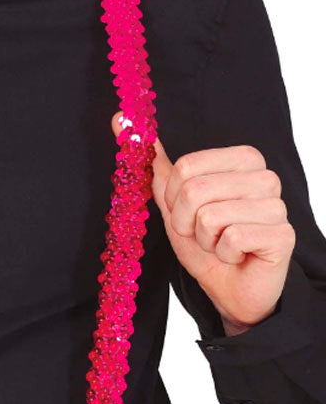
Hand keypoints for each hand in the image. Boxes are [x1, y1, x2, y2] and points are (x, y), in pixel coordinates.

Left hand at [111, 111, 295, 333]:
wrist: (228, 286)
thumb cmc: (203, 241)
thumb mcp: (170, 199)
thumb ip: (150, 159)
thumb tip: (120, 118)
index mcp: (242, 159)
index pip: (186, 167)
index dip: (174, 198)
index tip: (185, 212)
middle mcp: (265, 177)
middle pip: (195, 190)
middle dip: (185, 221)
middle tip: (201, 233)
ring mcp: (277, 205)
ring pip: (210, 216)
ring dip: (204, 240)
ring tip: (219, 244)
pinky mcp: (282, 235)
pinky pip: (231, 238)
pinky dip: (222, 254)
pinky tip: (236, 255)